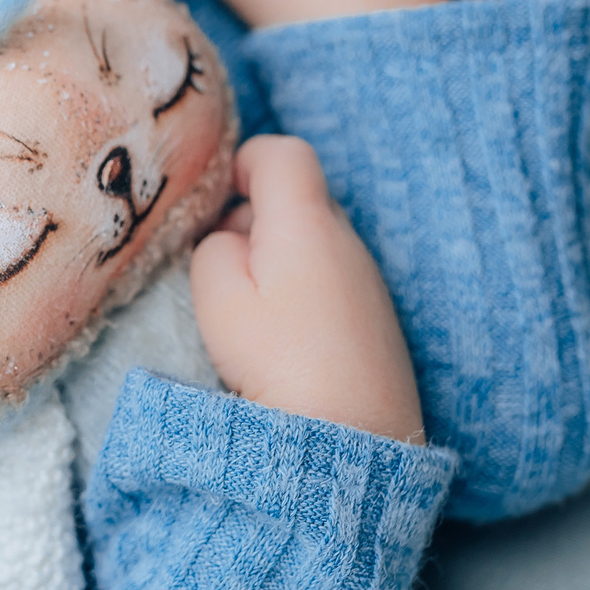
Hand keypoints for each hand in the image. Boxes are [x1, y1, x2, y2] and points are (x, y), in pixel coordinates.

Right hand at [189, 135, 423, 441]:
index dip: (243, 163)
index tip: (216, 202)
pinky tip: (288, 343)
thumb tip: (228, 238)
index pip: (283, 153)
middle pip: (297, 199)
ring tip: (254, 317)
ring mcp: (368, 280)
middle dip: (254, 221)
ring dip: (278, 261)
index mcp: (306, 221)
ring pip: (314, 243)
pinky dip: (303, 294)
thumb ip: (213, 248)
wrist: (349, 437)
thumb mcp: (216, 296)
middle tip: (223, 271)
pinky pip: (332, 281)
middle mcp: (347, 239)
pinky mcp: (377, 319)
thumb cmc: (277, 362)